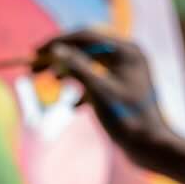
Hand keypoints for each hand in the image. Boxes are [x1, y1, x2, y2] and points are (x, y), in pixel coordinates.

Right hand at [35, 30, 184, 177]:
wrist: (150, 146)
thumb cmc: (127, 119)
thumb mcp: (98, 91)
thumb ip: (77, 68)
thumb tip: (56, 49)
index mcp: (126, 50)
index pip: (85, 37)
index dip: (57, 42)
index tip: (35, 52)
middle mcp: (128, 55)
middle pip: (86, 48)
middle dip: (61, 57)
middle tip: (35, 68)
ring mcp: (126, 71)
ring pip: (90, 64)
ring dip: (69, 72)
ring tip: (52, 81)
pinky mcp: (124, 87)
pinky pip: (97, 80)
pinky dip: (83, 89)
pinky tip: (75, 106)